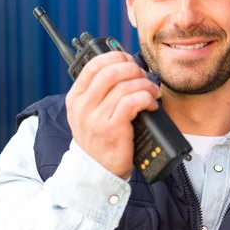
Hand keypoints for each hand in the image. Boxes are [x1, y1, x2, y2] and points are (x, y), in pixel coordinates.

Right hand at [66, 52, 160, 179]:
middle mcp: (83, 106)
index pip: (93, 65)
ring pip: (125, 86)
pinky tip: (152, 104)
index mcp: (76, 98)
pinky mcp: (112, 128)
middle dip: (133, 69)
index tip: (130, 61)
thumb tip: (127, 69)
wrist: (97, 172)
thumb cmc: (99, 141)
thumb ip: (99, 94)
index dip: (115, 57)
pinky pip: (133, 102)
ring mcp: (96, 117)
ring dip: (145, 85)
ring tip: (153, 92)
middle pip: (111, 72)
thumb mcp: (89, 115)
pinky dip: (147, 98)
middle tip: (145, 77)